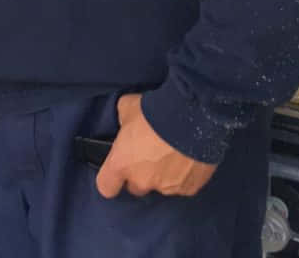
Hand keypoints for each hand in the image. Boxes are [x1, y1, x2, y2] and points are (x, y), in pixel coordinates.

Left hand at [95, 94, 217, 198]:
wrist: (192, 119)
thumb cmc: (153, 113)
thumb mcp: (127, 108)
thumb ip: (123, 122)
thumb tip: (128, 124)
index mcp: (121, 164)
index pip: (106, 186)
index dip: (110, 180)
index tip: (116, 172)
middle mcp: (142, 181)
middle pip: (135, 187)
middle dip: (140, 175)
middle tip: (148, 156)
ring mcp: (167, 188)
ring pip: (160, 187)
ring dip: (163, 175)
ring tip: (172, 155)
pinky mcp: (190, 189)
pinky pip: (183, 185)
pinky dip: (184, 176)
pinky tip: (188, 159)